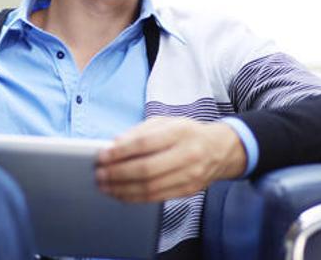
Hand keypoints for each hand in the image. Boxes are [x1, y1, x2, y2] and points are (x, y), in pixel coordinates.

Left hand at [95, 117, 245, 202]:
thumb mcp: (165, 122)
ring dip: (122, 189)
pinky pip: (157, 198)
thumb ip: (139, 132)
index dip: (120, 152)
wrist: (220, 149)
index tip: (102, 156)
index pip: (144, 144)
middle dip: (117, 174)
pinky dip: (135, 198)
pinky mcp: (188, 190)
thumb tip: (114, 145)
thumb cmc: (187, 133)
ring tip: (105, 186)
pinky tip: (121, 194)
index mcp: (179, 132)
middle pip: (146, 169)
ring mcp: (189, 175)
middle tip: (99, 174)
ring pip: (150, 187)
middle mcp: (187, 154)